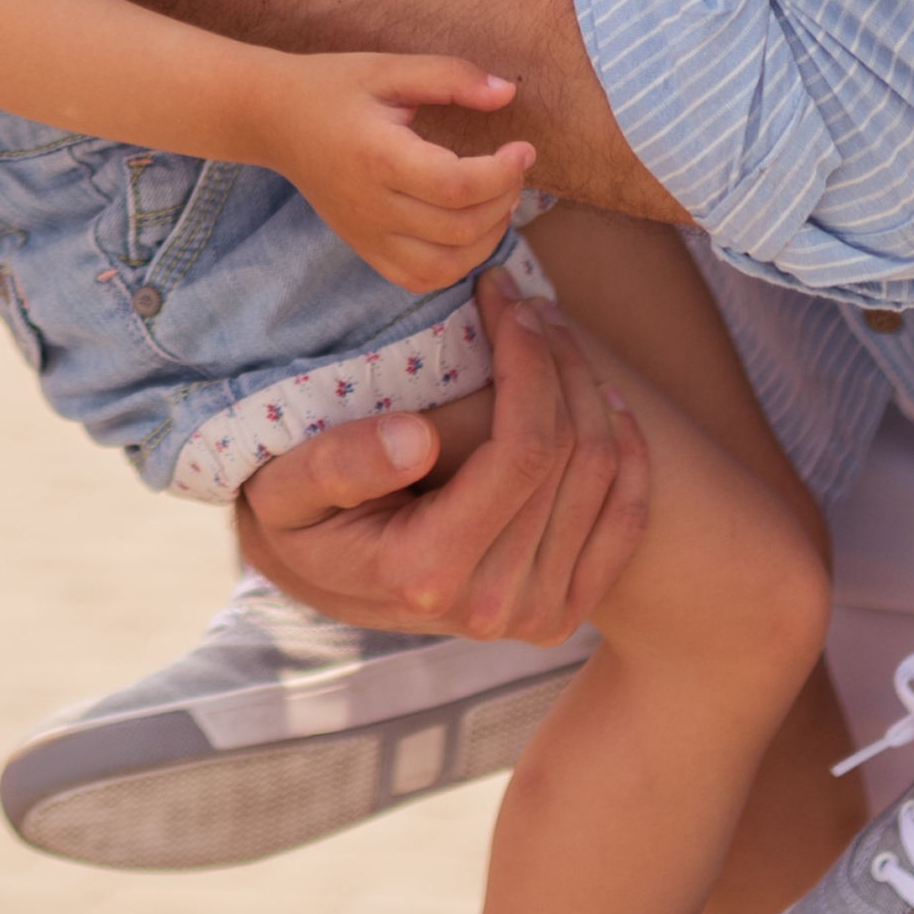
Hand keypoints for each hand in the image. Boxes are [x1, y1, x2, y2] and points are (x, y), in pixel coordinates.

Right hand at [235, 285, 650, 641]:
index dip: (529, 361)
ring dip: (591, 391)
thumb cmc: (297, 517)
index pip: (524, 451)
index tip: (505, 296)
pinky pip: (627, 521)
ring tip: (552, 335)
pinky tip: (604, 398)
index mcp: (428, 574)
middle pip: (575, 459)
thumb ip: (338, 464)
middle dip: (559, 362)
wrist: (321, 580)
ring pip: (608, 479)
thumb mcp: (284, 487)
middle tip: (527, 303)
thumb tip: (418, 436)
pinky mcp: (564, 614)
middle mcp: (493, 608)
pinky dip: (630, 453)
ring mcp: (536, 617)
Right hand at [252, 55, 539, 290]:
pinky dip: (457, 263)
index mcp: (378, 156)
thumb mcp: (390, 68)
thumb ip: (451, 77)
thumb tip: (508, 93)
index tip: (523, 148)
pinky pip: (421, 279)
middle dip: (504, 200)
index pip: (455, 186)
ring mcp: (366, 236)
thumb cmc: (334, 88)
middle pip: (458, 228)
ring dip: (487, 237)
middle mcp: (371, 206)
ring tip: (497, 200)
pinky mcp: (366, 250)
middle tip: (513, 168)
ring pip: (446, 265)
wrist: (275, 120)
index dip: (503, 174)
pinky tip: (468, 229)